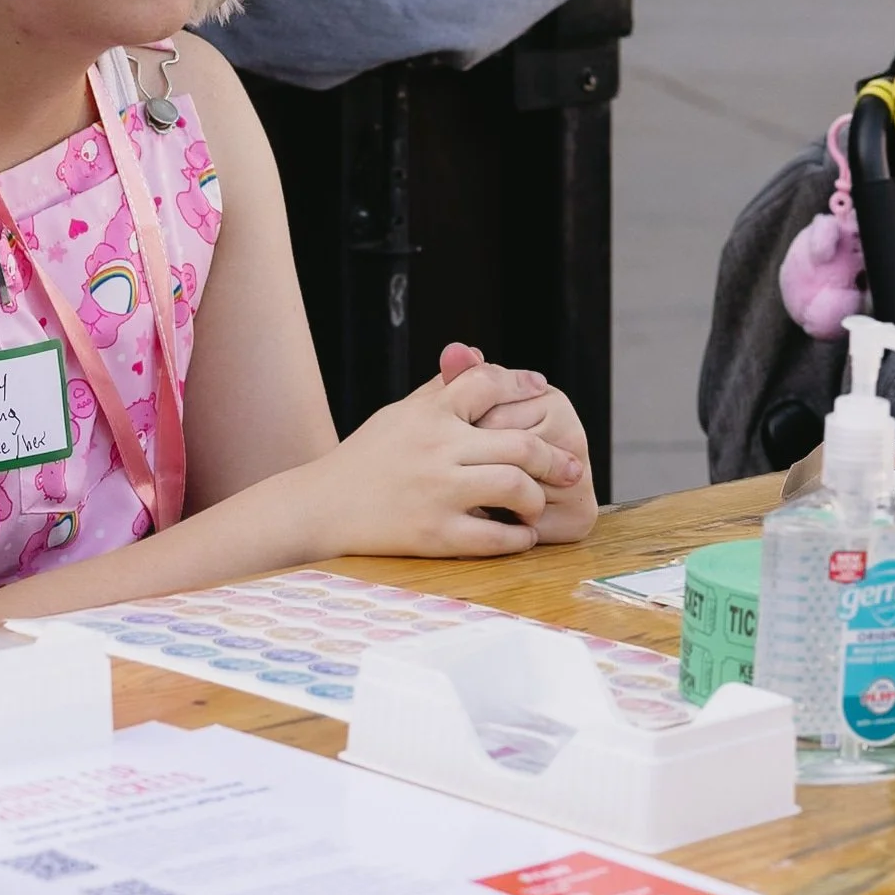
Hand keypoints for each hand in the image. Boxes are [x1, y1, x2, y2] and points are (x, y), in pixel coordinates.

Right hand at [303, 371, 588, 560]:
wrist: (322, 507)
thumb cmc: (365, 459)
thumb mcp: (398, 414)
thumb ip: (440, 390)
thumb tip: (476, 357)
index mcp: (428, 413)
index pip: (487, 382)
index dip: (522, 384)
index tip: (543, 391)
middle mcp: (436, 448)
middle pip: (520, 443)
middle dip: (555, 458)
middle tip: (572, 468)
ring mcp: (438, 493)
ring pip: (516, 487)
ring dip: (537, 498)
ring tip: (537, 503)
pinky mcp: (435, 535)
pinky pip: (497, 537)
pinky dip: (519, 538)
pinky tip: (520, 534)